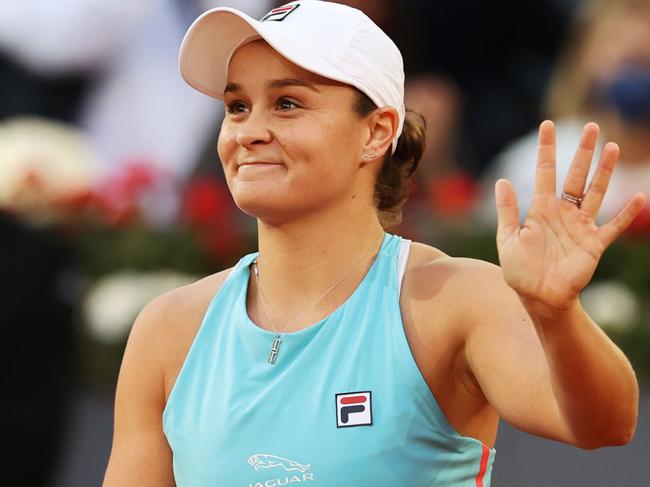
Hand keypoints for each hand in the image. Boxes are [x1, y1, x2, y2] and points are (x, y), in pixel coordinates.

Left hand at [495, 121, 645, 312]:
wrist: (538, 297)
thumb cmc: (520, 270)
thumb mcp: (507, 239)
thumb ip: (507, 211)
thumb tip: (502, 180)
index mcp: (540, 209)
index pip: (545, 172)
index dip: (546, 149)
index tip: (547, 125)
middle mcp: (563, 213)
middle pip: (575, 176)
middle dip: (582, 152)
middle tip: (591, 127)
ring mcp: (581, 227)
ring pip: (595, 193)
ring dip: (604, 172)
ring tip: (612, 147)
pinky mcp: (594, 244)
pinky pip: (613, 226)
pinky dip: (626, 214)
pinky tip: (637, 197)